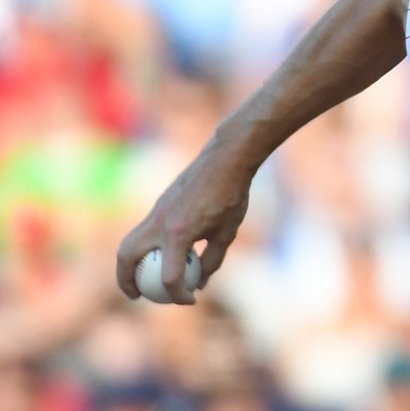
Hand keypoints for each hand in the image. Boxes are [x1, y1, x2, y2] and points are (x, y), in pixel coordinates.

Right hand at [116, 143, 253, 303]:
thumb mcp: (227, 233)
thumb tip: (198, 283)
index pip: (169, 277)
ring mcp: (156, 212)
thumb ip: (211, 260)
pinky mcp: (158, 205)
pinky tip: (156, 256)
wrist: (224, 160)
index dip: (178, 295)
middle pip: (127, 258)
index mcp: (179, 233)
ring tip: (137, 281)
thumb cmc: (231, 196)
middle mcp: (160, 223)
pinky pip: (141, 232)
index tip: (190, 300)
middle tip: (137, 296)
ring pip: (128, 242)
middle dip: (126, 281)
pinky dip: (141, 248)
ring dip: (127, 265)